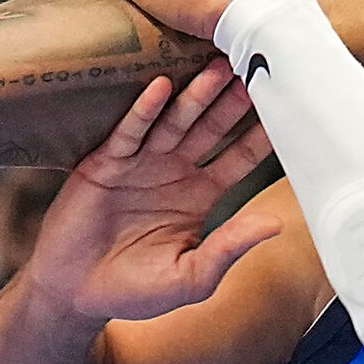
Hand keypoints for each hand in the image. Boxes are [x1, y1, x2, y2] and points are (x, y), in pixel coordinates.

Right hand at [29, 62, 277, 322]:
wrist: (73, 294)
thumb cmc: (135, 291)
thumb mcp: (191, 277)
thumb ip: (228, 248)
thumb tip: (274, 225)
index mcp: (203, 193)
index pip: (241, 157)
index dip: (264, 135)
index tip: (289, 109)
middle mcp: (176, 170)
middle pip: (213, 128)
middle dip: (234, 102)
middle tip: (258, 70)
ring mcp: (142, 162)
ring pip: (176, 122)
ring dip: (196, 96)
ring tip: (219, 69)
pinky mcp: (107, 162)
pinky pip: (129, 131)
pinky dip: (144, 110)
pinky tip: (161, 88)